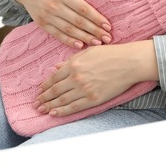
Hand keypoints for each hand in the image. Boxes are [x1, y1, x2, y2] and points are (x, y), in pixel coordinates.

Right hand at [10, 0, 111, 47]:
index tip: (108, 26)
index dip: (97, 18)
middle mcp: (54, 6)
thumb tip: (94, 2)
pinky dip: (69, 41)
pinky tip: (80, 45)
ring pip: (69, 30)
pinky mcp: (41, 24)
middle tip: (108, 38)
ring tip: (98, 43)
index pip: (83, 9)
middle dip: (95, 31)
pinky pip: (57, 35)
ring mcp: (46, 16)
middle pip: (78, 21)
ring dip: (85, 38)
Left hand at [33, 40, 158, 116]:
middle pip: (55, 90)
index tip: (39, 91)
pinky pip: (74, 107)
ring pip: (61, 100)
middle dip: (43, 98)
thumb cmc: (111, 54)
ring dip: (49, 106)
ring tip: (42, 110)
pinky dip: (62, 111)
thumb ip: (71, 60)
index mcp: (74, 64)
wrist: (129, 63)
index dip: (44, 86)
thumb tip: (56, 67)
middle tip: (36, 103)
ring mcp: (84, 89)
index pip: (54, 78)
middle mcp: (76, 77)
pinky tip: (54, 113)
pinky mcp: (93, 99)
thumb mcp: (89, 52)